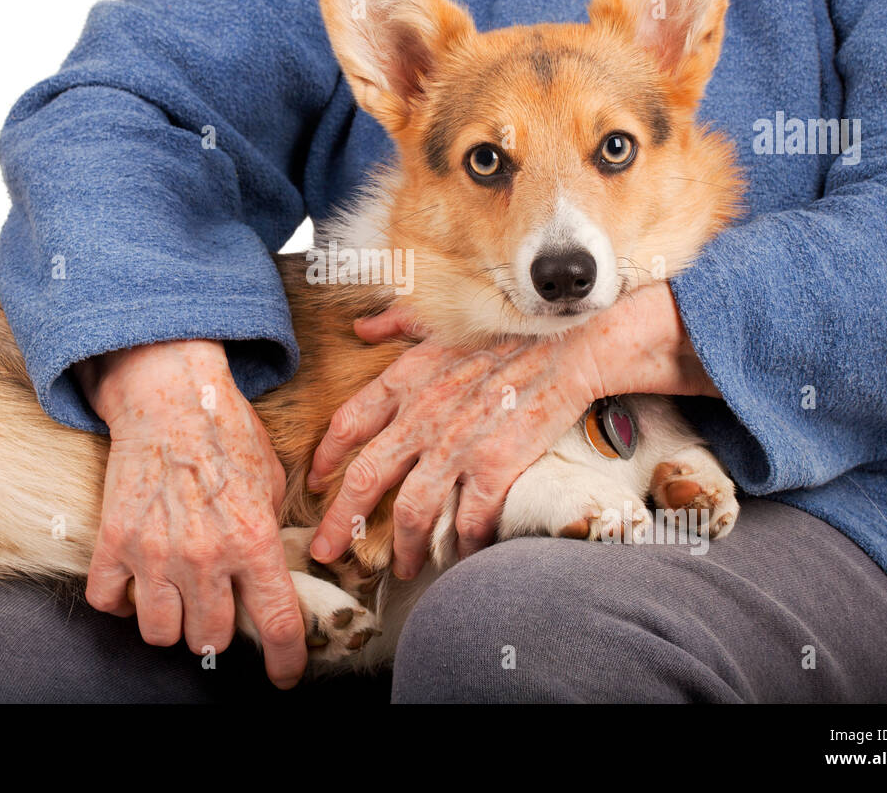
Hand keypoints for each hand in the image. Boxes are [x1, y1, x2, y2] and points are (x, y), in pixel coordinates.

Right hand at [74, 340, 306, 688]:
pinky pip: (109, 602)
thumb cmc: (226, 431)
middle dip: (217, 631)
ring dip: (172, 623)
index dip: (285, 661)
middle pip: (210, 637)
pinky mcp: (114, 540)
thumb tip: (275, 572)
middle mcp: (205, 555)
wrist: (168, 395)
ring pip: (160, 633)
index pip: (276, 624)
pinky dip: (121, 601)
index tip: (285, 676)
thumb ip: (271, 532)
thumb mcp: (270, 480)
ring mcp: (155, 552)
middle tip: (216, 607)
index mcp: (254, 539)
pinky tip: (136, 582)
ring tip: (178, 598)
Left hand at [307, 281, 717, 577]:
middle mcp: (422, 417)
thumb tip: (360, 327)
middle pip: (365, 480)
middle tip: (327, 551)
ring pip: (411, 512)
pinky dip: (462, 544)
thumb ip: (396, 322)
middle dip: (340, 523)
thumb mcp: (444, 320)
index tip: (316, 482)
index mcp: (406, 379)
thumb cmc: (510, 331)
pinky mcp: (494, 468)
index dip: (327, 459)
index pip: (347, 425)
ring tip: (404, 566)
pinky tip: (461, 554)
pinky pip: (467, 521)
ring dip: (404, 546)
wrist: (571, 344)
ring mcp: (456, 446)